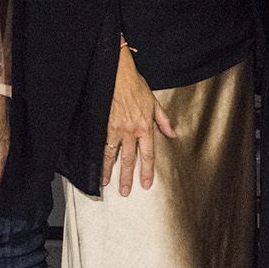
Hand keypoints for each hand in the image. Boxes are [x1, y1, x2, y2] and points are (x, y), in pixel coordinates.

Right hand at [102, 46, 176, 195]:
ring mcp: (116, 129)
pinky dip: (99, 156)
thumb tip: (172, 134)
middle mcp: (131, 131)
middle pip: (130, 159)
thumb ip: (163, 121)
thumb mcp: (154, 103)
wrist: (119, 76)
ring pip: (113, 155)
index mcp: (145, 126)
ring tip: (106, 183)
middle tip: (126, 192)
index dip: (147, 171)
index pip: (148, 154)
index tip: (146, 183)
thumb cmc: (136, 87)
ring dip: (109, 170)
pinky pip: (102, 145)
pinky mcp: (104, 125)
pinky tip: (96, 165)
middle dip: (127, 177)